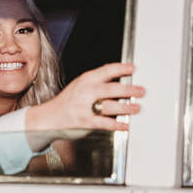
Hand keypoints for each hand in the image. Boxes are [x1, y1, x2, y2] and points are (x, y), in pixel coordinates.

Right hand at [25, 63, 144, 133]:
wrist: (50, 116)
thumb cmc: (70, 99)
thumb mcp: (81, 84)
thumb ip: (99, 81)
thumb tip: (123, 79)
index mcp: (86, 79)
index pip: (106, 70)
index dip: (121, 68)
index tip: (133, 68)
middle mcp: (86, 92)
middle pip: (110, 89)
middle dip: (128, 90)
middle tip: (141, 91)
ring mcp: (85, 107)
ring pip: (109, 106)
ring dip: (125, 108)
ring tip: (137, 107)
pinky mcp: (85, 121)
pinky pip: (103, 123)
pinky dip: (116, 124)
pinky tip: (125, 124)